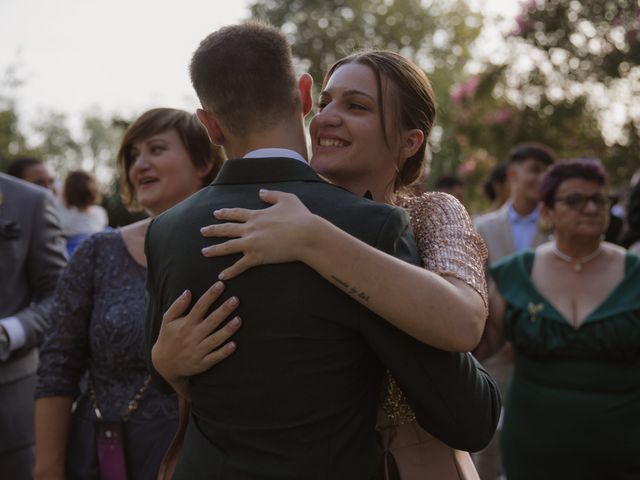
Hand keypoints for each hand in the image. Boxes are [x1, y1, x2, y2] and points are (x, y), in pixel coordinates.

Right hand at [151, 282, 240, 384]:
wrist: (164, 365)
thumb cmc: (168, 337)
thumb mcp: (167, 320)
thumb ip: (177, 306)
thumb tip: (188, 291)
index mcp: (186, 324)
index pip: (199, 307)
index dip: (210, 295)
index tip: (221, 284)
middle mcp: (193, 336)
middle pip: (211, 321)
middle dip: (223, 310)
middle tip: (236, 299)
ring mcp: (198, 350)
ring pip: (215, 339)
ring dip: (227, 330)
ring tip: (239, 320)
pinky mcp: (203, 363)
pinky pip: (215, 357)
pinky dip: (224, 352)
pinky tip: (234, 345)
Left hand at [200, 189, 316, 279]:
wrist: (306, 234)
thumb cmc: (300, 217)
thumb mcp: (287, 199)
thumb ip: (272, 195)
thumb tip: (260, 192)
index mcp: (257, 215)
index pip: (236, 213)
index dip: (225, 213)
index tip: (215, 213)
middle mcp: (250, 228)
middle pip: (226, 229)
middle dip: (213, 230)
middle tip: (202, 231)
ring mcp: (251, 243)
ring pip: (227, 247)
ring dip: (214, 250)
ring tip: (204, 252)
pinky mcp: (256, 257)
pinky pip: (239, 266)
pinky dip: (230, 271)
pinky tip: (221, 276)